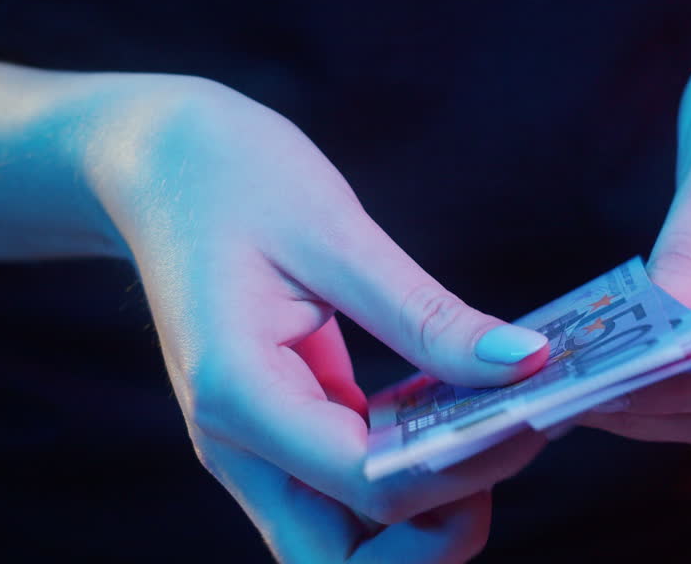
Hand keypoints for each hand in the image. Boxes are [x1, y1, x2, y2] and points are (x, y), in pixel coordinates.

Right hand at [80, 75, 549, 561]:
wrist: (155, 165)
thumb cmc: (233, 178)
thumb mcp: (337, 233)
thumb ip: (427, 314)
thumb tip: (526, 362)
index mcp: (238, 395)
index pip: (367, 488)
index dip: (466, 467)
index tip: (535, 412)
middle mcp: (237, 446)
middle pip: (344, 563)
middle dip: (437, 536)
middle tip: (508, 448)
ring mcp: (253, 447)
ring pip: (346, 539)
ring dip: (427, 510)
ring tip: (491, 427)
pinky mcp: (279, 430)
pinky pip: (347, 487)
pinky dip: (408, 469)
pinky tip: (455, 410)